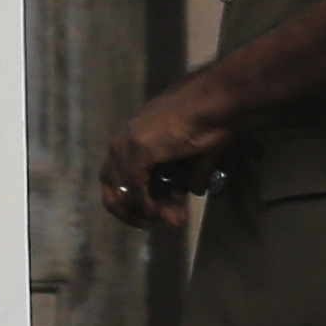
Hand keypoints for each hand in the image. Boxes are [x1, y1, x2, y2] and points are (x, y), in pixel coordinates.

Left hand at [100, 82, 229, 230]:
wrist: (213, 102)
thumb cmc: (209, 119)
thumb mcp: (197, 153)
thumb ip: (191, 173)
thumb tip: (194, 191)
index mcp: (134, 138)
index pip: (121, 176)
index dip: (135, 198)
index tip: (155, 212)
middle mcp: (124, 142)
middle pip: (112, 187)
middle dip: (131, 210)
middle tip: (152, 223)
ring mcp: (127, 146)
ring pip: (122, 191)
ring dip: (143, 212)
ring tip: (171, 221)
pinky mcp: (137, 152)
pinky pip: (134, 189)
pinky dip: (145, 204)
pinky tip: (159, 212)